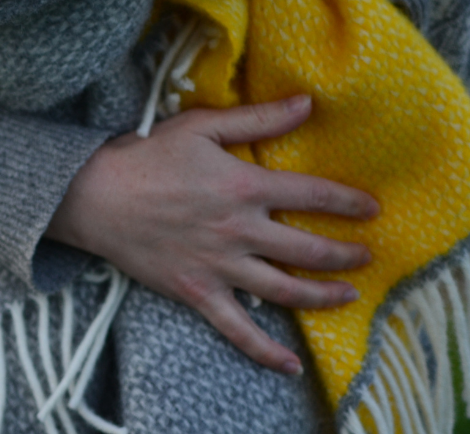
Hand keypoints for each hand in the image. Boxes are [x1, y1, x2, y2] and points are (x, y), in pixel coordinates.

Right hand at [46, 96, 378, 373]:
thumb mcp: (202, 126)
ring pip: (286, 292)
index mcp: (244, 186)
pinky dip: (266, 353)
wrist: (97, 195)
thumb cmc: (148, 154)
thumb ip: (258, 119)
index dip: (348, 202)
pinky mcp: (198, 293)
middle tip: (368, 255)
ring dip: (324, 296)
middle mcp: (240, 231)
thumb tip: (306, 103)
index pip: (313, 195)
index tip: (372, 208)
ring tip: (349, 295)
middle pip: (309, 250)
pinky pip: (238, 331)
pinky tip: (291, 365)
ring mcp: (221, 267)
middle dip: (346, 254)